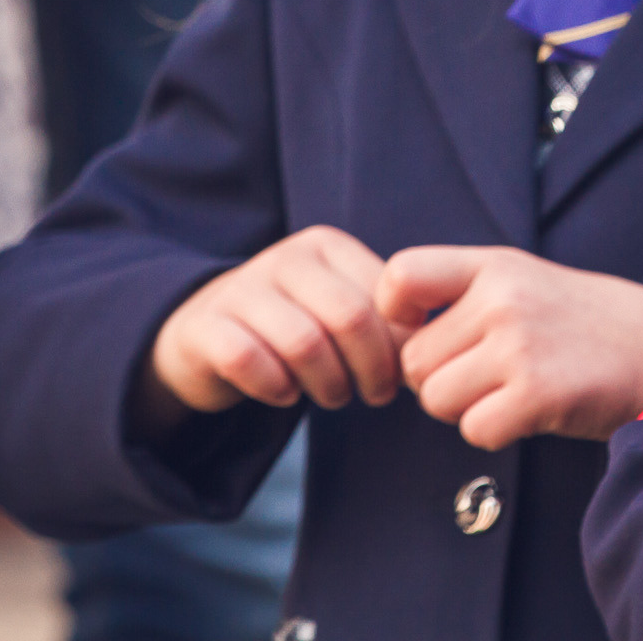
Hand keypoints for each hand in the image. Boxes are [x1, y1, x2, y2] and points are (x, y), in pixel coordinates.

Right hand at [136, 226, 403, 438]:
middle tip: (375, 396)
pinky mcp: (206, 327)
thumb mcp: (340, 308)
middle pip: (350, 317)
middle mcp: (285, 258)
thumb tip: (436, 356)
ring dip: (329, 384)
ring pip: (304, 343)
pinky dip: (276, 388)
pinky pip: (249, 361)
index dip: (402, 343)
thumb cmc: (295, 325)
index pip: (385, 293)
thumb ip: (385, 321)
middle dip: (372, 368)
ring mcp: (241, 289)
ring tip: (334, 396)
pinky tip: (284, 394)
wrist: (206, 333)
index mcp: (327, 246)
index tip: (403, 374)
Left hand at [376, 246, 642, 449]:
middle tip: (489, 375)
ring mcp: (519, 346)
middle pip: (414, 362)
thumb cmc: (580, 322)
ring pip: (436, 400)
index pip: (400, 277)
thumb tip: (390, 339)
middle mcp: (501, 299)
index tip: (422, 331)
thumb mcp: (521, 281)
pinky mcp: (538, 393)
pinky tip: (530, 412)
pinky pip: (474, 430)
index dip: (394, 313)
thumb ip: (460, 296)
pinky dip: (496, 431)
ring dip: (466, 408)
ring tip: (512, 390)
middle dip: (441, 379)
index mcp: (493, 266)